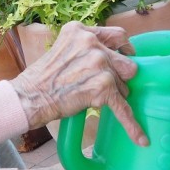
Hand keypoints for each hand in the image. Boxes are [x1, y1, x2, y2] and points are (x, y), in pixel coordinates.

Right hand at [10, 22, 147, 145]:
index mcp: (81, 31)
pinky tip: (140, 138)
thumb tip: (109, 58)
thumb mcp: (62, 49)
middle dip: (120, 76)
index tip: (126, 57)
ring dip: (115, 94)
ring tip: (94, 99)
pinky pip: (123, 107)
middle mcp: (92, 43)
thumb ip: (85, 48)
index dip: (124, 49)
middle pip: (126, 61)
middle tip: (107, 85)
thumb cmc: (42, 78)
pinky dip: (132, 125)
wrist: (29, 97)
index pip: (118, 35)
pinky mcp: (102, 87)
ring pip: (124, 83)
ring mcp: (99, 63)